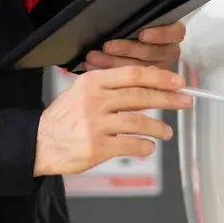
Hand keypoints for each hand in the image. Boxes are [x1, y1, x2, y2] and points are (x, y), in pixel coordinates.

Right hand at [33, 66, 190, 176]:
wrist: (39, 143)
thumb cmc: (64, 119)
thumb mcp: (82, 93)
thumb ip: (111, 89)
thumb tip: (146, 89)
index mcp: (92, 82)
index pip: (133, 74)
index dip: (159, 77)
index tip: (176, 81)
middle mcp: (94, 100)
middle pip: (140, 96)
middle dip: (168, 98)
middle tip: (184, 101)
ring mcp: (96, 124)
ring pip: (138, 122)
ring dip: (158, 127)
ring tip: (166, 131)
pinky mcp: (97, 147)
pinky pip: (130, 144)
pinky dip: (144, 146)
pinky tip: (148, 147)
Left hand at [83, 22, 185, 70]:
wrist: (112, 48)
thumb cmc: (125, 29)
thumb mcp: (133, 21)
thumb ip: (134, 20)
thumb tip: (123, 15)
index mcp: (170, 33)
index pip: (176, 33)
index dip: (160, 34)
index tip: (142, 35)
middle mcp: (167, 51)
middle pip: (154, 53)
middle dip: (129, 49)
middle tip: (109, 46)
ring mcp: (156, 68)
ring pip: (140, 68)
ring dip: (114, 61)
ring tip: (95, 57)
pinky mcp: (143, 82)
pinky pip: (129, 79)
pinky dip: (108, 71)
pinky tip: (94, 66)